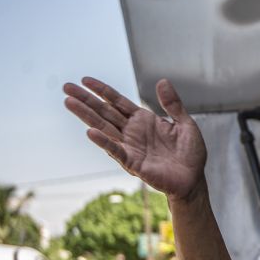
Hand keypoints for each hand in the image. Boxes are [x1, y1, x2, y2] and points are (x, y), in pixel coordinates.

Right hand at [63, 77, 207, 201]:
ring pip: (104, 128)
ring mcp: (130, 147)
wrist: (193, 179)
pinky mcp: (133, 163)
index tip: (85, 80)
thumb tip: (162, 81)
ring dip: (86, 116)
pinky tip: (91, 132)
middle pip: (105, 112)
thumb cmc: (190, 154)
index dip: (102, 91)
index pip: (118, 102)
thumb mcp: (185, 124)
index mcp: (143, 120)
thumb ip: (173, 104)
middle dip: (86, 100)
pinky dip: (104, 142)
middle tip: (66, 87)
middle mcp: (132, 132)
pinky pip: (116, 151)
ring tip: (69, 103)